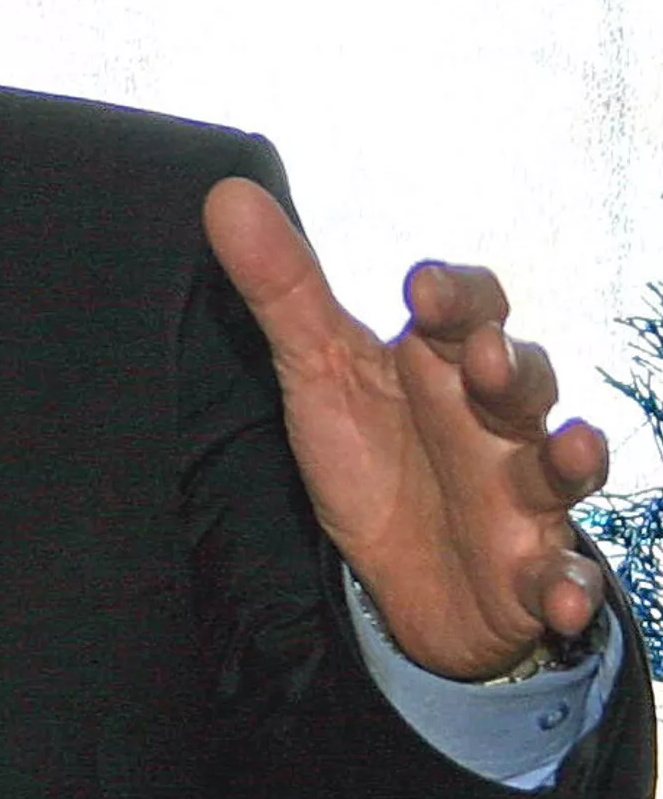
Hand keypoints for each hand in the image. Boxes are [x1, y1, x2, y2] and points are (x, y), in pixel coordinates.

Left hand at [202, 176, 608, 679]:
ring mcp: (522, 497)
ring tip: (570, 446)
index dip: (456, 293)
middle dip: (511, 366)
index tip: (422, 286)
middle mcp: (495, 422)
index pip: (469, 308)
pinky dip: (569, 590)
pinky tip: (563, 603)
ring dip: (571, 456)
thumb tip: (226, 195)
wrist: (408, 578)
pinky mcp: (532, 575)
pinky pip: (564, 580)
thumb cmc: (374, 454)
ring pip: (558, 468)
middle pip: (520, 379)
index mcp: (442, 364)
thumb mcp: (318, 372)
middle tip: (484, 356)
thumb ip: (281, 289)